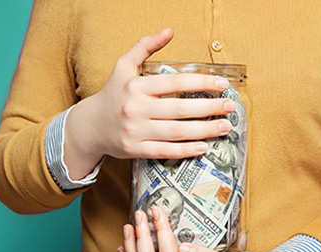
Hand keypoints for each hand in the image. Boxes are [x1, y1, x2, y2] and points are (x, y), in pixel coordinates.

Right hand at [64, 28, 234, 178]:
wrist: (89, 126)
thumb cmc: (112, 95)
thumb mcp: (123, 66)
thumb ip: (145, 46)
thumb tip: (169, 31)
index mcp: (136, 86)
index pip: (176, 83)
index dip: (202, 83)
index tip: (222, 84)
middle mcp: (136, 108)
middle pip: (180, 109)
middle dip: (209, 108)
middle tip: (230, 107)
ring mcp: (135, 131)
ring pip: (175, 131)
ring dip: (204, 130)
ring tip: (224, 127)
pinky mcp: (134, 150)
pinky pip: (164, 151)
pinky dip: (184, 150)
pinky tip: (202, 147)